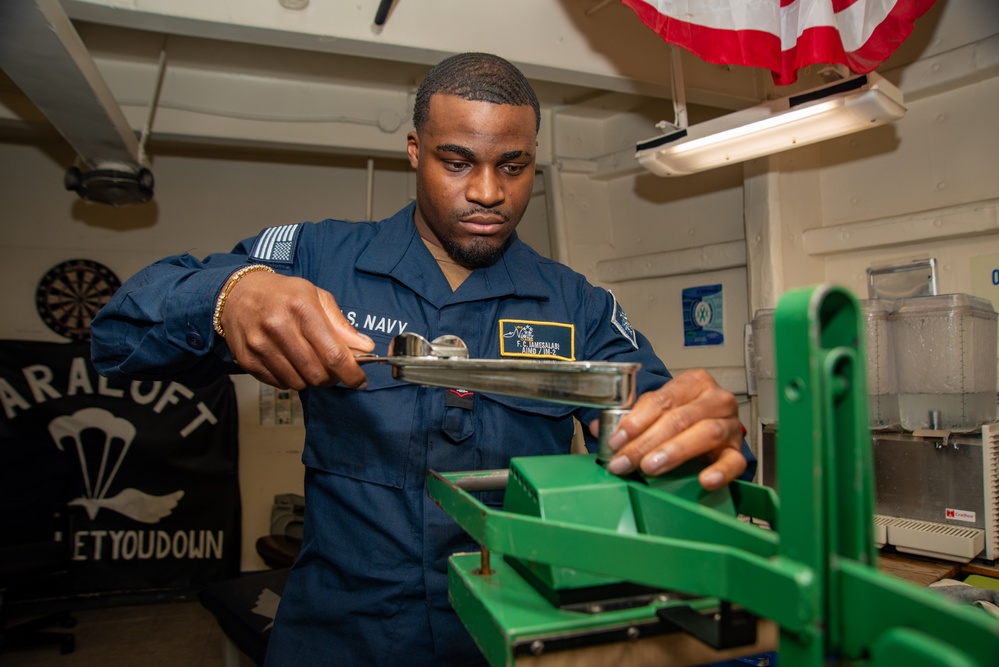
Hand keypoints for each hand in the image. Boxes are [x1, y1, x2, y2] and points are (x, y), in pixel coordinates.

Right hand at [219, 271, 374, 389]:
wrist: (238, 293)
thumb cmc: (283, 294)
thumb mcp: (316, 297)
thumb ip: (342, 324)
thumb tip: (365, 347)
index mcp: (301, 308)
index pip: (333, 353)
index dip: (351, 373)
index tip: (359, 380)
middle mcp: (278, 326)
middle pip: (317, 373)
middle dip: (332, 378)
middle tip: (334, 370)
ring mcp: (260, 345)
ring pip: (298, 383)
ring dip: (310, 379)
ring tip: (310, 363)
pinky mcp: (247, 360)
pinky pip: (279, 384)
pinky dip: (291, 379)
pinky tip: (290, 362)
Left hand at [590, 369, 746, 489]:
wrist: (711, 422)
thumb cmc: (682, 415)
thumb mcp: (656, 410)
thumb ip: (629, 417)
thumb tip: (599, 428)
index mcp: (693, 382)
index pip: (662, 400)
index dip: (636, 421)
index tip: (617, 440)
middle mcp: (715, 399)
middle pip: (679, 418)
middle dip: (647, 442)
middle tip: (626, 461)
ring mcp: (730, 424)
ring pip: (705, 434)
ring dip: (674, 452)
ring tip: (651, 467)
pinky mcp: (738, 450)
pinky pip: (734, 462)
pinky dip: (720, 471)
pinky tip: (704, 480)